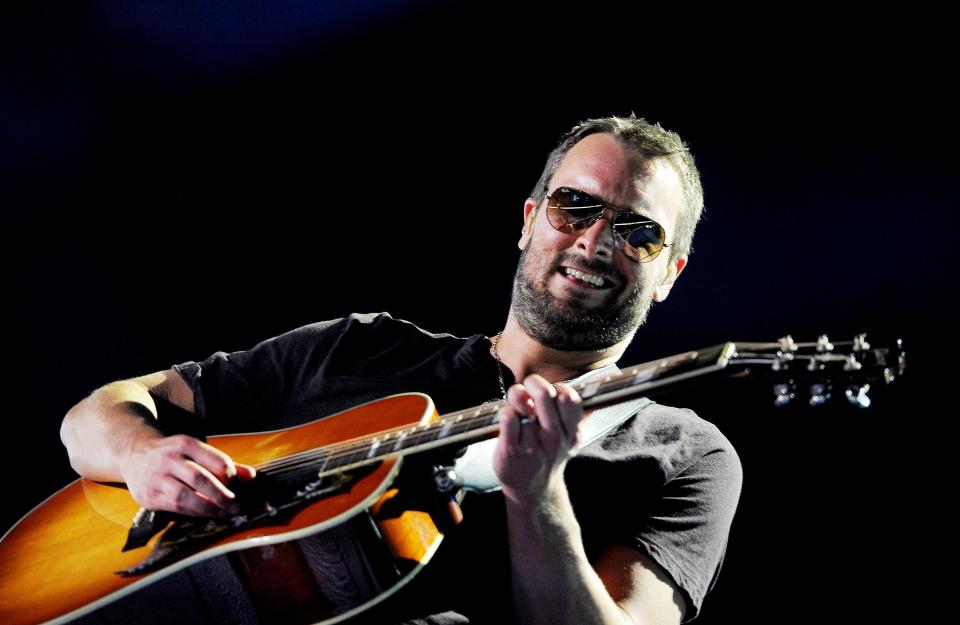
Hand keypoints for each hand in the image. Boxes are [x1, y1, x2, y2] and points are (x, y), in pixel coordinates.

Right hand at [119, 432, 255, 516]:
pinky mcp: (148, 495)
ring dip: (208, 507)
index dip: (232, 476)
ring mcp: (157, 477)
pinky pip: (175, 507)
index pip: (217, 461)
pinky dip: (194, 512)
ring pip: (186, 496)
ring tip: (223, 512)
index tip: (239, 486)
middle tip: (236, 506)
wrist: (133, 452)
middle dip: (222, 495)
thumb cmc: (173, 454)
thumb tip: (251, 476)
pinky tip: (206, 513)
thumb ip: (223, 464)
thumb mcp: (196, 451)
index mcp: (185, 444)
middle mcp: (169, 459)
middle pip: (201, 479)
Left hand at [493, 375, 582, 504]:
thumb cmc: (547, 454)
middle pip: (544, 394)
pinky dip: (506, 412)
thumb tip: (564, 387)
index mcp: (572, 433)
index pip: (570, 398)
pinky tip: (509, 420)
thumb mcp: (568, 437)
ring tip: (519, 410)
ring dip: (516, 399)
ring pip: (523, 402)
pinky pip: (508, 416)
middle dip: (533, 383)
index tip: (551, 393)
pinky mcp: (511, 451)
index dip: (558, 387)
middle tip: (528, 389)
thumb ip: (568, 412)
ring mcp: (533, 446)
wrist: (533, 489)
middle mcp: (555, 439)